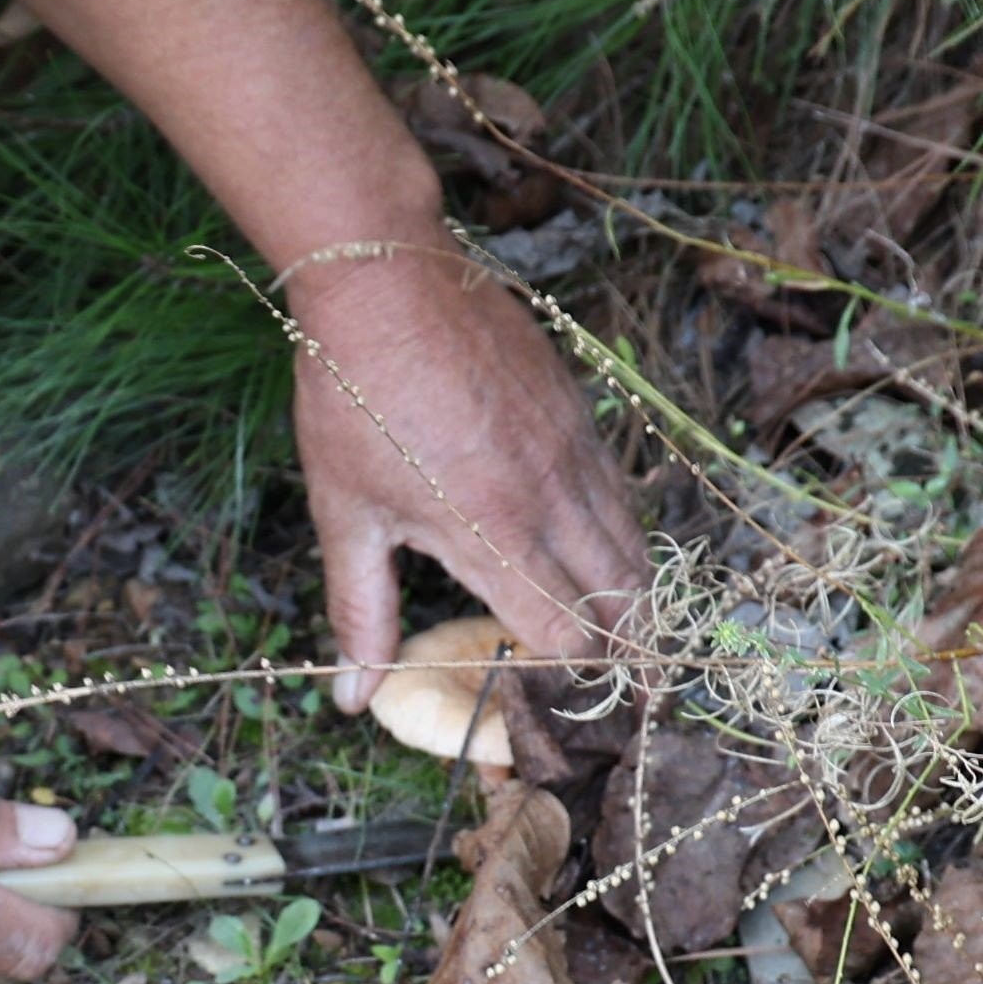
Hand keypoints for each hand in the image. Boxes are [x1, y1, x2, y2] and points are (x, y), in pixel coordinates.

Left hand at [285, 236, 643, 719]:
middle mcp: (550, 499)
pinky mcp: (578, 412)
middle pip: (624, 600)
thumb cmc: (351, 395)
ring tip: (638, 640)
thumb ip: (360, 610)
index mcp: (493, 533)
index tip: (562, 703)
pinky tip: (606, 552)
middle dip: (635, 656)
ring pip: (634, 545)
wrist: (386, 280)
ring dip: (637, 598)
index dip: (572, 680)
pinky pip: (621, 491)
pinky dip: (624, 535)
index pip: (569, 635)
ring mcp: (574, 451)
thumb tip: (354, 696)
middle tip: (638, 700)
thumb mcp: (344, 513)